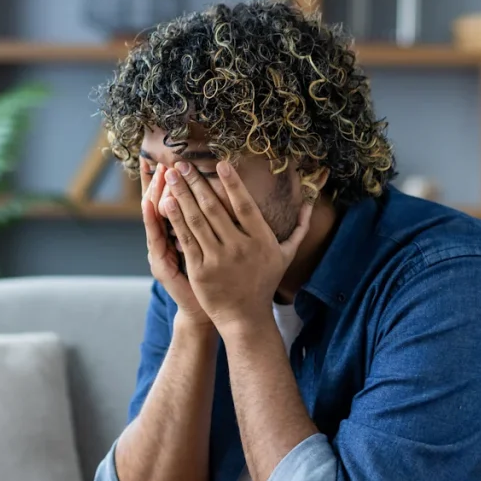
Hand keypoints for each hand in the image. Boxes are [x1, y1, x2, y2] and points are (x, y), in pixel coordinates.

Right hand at [142, 164, 211, 327]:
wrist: (205, 311)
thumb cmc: (213, 279)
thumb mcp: (213, 247)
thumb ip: (214, 223)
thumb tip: (222, 195)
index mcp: (179, 233)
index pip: (169, 199)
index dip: (164, 180)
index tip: (164, 158)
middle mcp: (164, 239)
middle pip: (159, 201)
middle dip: (161, 180)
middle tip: (163, 158)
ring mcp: (160, 250)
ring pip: (154, 215)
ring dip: (156, 191)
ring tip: (159, 171)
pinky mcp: (160, 263)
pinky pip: (156, 237)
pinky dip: (153, 219)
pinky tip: (152, 202)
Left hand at [160, 161, 312, 336]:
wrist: (245, 317)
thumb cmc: (264, 283)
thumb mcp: (286, 256)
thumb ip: (299, 228)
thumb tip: (312, 203)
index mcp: (262, 240)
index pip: (245, 205)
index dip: (233, 184)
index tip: (220, 164)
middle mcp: (241, 248)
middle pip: (215, 208)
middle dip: (196, 182)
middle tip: (183, 163)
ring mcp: (219, 259)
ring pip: (197, 220)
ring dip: (182, 194)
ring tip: (172, 175)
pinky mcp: (201, 271)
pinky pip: (186, 240)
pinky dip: (176, 220)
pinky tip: (167, 202)